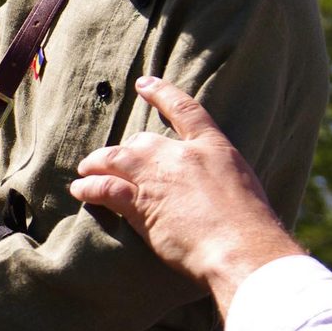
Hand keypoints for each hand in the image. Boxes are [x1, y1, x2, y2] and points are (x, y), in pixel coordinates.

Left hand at [68, 76, 301, 314]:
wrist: (240, 247)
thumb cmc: (250, 228)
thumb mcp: (243, 187)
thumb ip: (220, 179)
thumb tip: (209, 190)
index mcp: (213, 146)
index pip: (184, 110)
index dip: (161, 94)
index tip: (144, 83)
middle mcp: (180, 155)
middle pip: (141, 141)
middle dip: (125, 152)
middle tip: (114, 162)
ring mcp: (157, 176)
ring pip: (115, 160)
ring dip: (97, 165)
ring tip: (85, 172)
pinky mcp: (139, 202)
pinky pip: (104, 188)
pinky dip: (89, 188)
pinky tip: (80, 190)